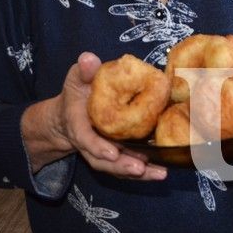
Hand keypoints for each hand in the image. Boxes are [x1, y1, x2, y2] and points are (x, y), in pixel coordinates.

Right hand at [22, 52, 166, 180]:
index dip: (97, 147)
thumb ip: (84, 71)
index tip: (112, 153)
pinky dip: (144, 172)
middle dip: (121, 166)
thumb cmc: (78, 93)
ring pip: (117, 167)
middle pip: (102, 160)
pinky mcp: (116, 154)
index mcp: (78, 125)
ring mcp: (102, 151)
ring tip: (159, 174)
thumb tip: (89, 58)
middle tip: (140, 168)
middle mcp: (89, 143)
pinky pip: (127, 165)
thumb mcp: (77, 78)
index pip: (85, 138)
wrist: (70, 114)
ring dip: (138, 174)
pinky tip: (162, 172)